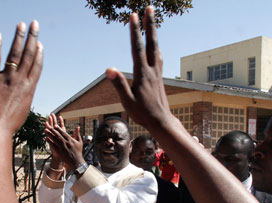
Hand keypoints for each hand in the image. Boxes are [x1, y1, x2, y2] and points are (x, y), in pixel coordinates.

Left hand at [0, 21, 42, 134]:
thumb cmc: (10, 123)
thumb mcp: (22, 109)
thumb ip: (23, 96)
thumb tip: (22, 92)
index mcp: (29, 88)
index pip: (36, 66)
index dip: (39, 53)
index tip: (39, 44)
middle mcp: (20, 80)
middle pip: (29, 54)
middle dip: (32, 37)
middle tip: (35, 24)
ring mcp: (7, 78)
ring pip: (15, 53)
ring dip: (19, 37)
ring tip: (21, 24)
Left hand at [45, 114, 84, 169]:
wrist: (76, 161)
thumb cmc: (78, 152)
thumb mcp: (80, 143)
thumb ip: (78, 135)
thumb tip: (78, 129)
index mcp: (70, 139)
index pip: (63, 132)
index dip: (58, 128)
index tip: (55, 125)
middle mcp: (65, 142)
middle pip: (57, 134)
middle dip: (52, 130)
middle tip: (48, 126)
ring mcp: (61, 147)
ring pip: (54, 139)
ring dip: (49, 134)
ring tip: (45, 130)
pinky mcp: (59, 151)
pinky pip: (53, 145)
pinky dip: (49, 141)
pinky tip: (46, 138)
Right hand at [106, 6, 171, 129]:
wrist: (162, 121)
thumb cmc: (143, 113)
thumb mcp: (127, 101)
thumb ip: (119, 84)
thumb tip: (109, 68)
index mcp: (143, 74)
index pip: (138, 48)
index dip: (135, 31)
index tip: (133, 16)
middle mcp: (152, 70)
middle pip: (152, 43)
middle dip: (150, 24)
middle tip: (150, 8)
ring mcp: (158, 73)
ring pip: (157, 48)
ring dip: (154, 33)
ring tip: (152, 21)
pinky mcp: (160, 77)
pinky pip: (159, 57)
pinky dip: (157, 47)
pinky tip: (157, 47)